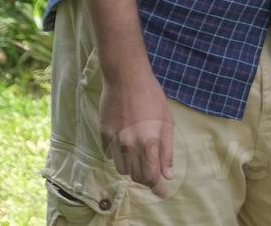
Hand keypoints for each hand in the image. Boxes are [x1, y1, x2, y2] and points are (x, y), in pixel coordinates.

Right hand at [99, 67, 175, 195]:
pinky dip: (119, 155)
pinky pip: (110, 155)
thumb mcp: (167, 122)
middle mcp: (130, 144)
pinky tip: (126, 140)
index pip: (151, 176)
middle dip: (145, 177)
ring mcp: (114, 140)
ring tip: (139, 153)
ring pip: (122, 169)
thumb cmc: (152, 97)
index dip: (157, 187)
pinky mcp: (103, 135)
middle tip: (152, 169)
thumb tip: (168, 175)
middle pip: (136, 176)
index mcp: (149, 141)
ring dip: (132, 167)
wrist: (126, 78)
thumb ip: (167, 151)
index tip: (162, 192)